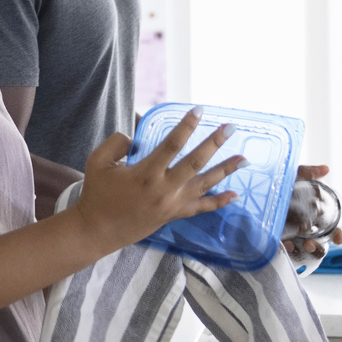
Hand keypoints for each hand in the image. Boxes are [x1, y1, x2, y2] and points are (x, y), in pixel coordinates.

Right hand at [73, 107, 244, 253]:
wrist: (97, 231)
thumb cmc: (97, 194)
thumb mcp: (97, 161)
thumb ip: (117, 142)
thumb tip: (136, 137)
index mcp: (146, 173)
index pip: (172, 144)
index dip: (186, 125)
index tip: (200, 110)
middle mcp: (164, 189)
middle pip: (196, 162)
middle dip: (215, 143)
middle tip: (231, 127)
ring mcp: (172, 204)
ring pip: (205, 185)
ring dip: (226, 171)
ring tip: (244, 159)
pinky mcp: (174, 215)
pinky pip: (201, 208)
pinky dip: (219, 202)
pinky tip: (235, 195)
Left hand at [282, 164, 341, 257]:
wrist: (248, 193)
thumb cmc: (273, 186)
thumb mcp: (290, 177)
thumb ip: (308, 173)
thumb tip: (327, 169)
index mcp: (310, 216)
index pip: (329, 230)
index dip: (337, 235)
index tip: (339, 239)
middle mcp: (302, 230)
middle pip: (319, 246)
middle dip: (320, 247)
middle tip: (311, 243)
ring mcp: (290, 239)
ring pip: (305, 253)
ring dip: (307, 251)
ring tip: (304, 245)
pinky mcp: (276, 245)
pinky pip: (286, 254)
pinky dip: (289, 251)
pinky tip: (287, 245)